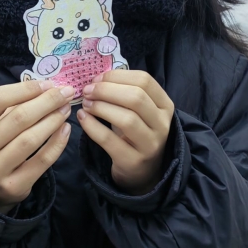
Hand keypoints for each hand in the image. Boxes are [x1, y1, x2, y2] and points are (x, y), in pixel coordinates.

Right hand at [0, 80, 73, 213]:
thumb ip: (12, 106)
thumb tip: (47, 88)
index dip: (26, 89)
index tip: (48, 84)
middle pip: (18, 118)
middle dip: (47, 102)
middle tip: (66, 93)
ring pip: (31, 139)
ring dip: (53, 120)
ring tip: (66, 109)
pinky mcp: (14, 186)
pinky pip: (42, 161)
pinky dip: (57, 143)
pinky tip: (65, 129)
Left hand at [78, 70, 173, 194]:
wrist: (142, 172)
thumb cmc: (135, 134)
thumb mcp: (137, 112)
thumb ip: (123, 93)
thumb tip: (96, 79)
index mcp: (165, 105)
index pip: (144, 80)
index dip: (117, 76)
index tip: (97, 79)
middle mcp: (162, 124)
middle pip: (136, 97)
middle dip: (107, 90)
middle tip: (87, 91)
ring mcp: (150, 144)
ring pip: (126, 119)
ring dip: (101, 107)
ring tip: (86, 104)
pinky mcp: (133, 161)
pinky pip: (110, 140)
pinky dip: (92, 127)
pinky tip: (83, 118)